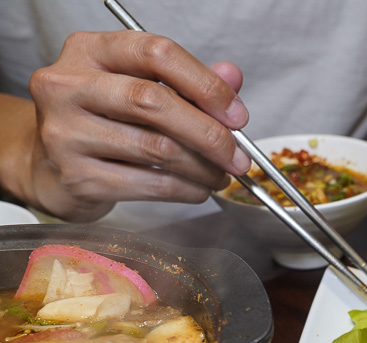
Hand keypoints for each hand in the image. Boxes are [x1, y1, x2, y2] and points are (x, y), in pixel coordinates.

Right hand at [24, 30, 249, 220]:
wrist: (49, 165)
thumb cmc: (103, 120)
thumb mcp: (140, 87)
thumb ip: (188, 81)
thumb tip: (232, 78)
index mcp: (89, 51)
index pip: (156, 53)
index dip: (205, 84)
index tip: (237, 114)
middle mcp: (68, 86)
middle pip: (154, 102)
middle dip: (210, 133)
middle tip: (238, 156)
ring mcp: (67, 133)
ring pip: (157, 149)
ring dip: (204, 167)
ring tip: (221, 174)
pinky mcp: (78, 177)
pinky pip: (151, 184)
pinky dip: (187, 189)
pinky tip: (199, 189)